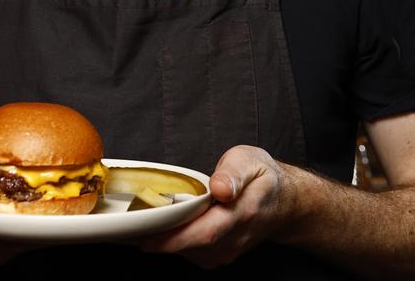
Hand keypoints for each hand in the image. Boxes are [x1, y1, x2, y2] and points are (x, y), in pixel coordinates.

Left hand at [139, 145, 296, 268]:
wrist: (285, 202)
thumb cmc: (263, 177)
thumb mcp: (250, 161)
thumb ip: (234, 173)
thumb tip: (219, 188)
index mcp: (243, 212)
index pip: (205, 233)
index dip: (174, 239)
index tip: (146, 237)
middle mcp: (236, 238)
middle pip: (193, 247)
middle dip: (159, 241)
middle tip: (129, 228)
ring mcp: (229, 250)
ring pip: (190, 253)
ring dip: (165, 242)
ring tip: (141, 225)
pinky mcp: (222, 254)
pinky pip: (193, 254)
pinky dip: (174, 244)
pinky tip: (163, 229)